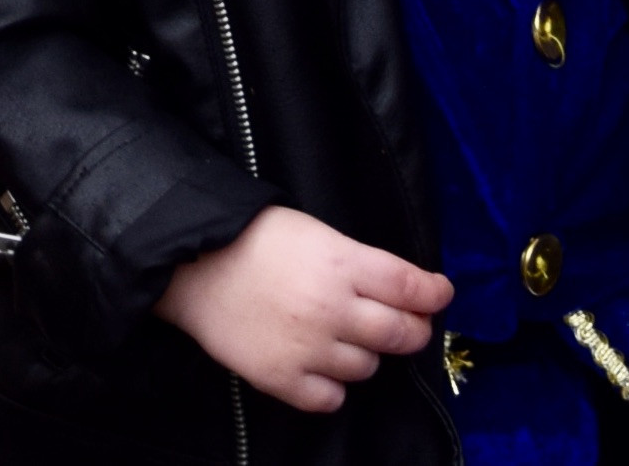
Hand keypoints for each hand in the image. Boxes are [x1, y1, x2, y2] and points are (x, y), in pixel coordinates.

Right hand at [155, 206, 452, 413]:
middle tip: (407, 324)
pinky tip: (319, 364)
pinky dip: (332, 385)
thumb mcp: (314, 231)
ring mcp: (307, 348)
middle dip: (413, 329)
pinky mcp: (281, 379)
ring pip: (367, 368)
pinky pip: (331, 398)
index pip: (411, 287)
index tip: (440, 294)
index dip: (434, 293)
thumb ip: (358, 262)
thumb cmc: (253, 238)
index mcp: (340, 263)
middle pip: (401, 333)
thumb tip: (402, 290)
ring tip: (341, 336)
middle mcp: (331, 309)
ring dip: (364, 353)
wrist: (189, 263)